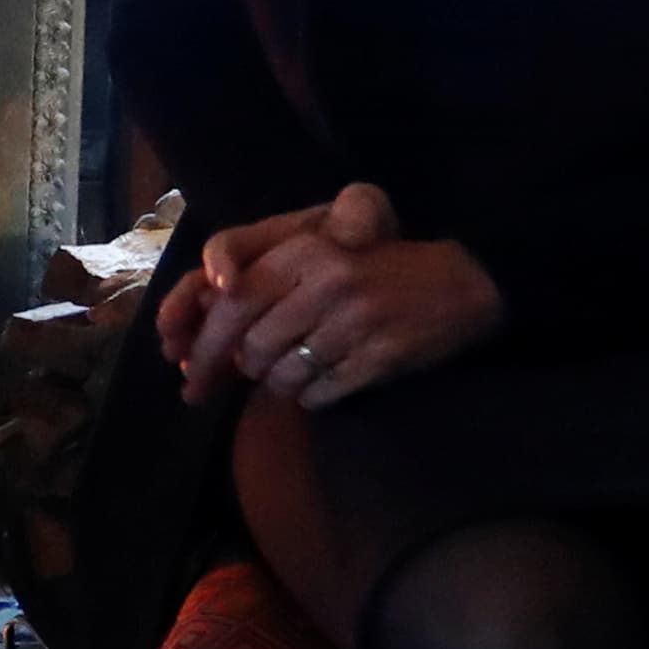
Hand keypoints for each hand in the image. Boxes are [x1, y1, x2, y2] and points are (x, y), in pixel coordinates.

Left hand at [162, 183, 504, 408]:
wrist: (460, 285)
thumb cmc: (375, 268)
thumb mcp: (319, 255)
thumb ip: (265, 280)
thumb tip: (208, 318)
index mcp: (306, 252)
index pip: (235, 302)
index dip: (206, 340)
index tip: (188, 365)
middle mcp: (329, 283)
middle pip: (254, 345)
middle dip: (236, 369)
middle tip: (233, 378)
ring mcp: (357, 323)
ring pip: (284, 373)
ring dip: (276, 383)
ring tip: (286, 374)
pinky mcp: (380, 357)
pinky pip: (321, 392)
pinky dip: (310, 396)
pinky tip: (319, 385)